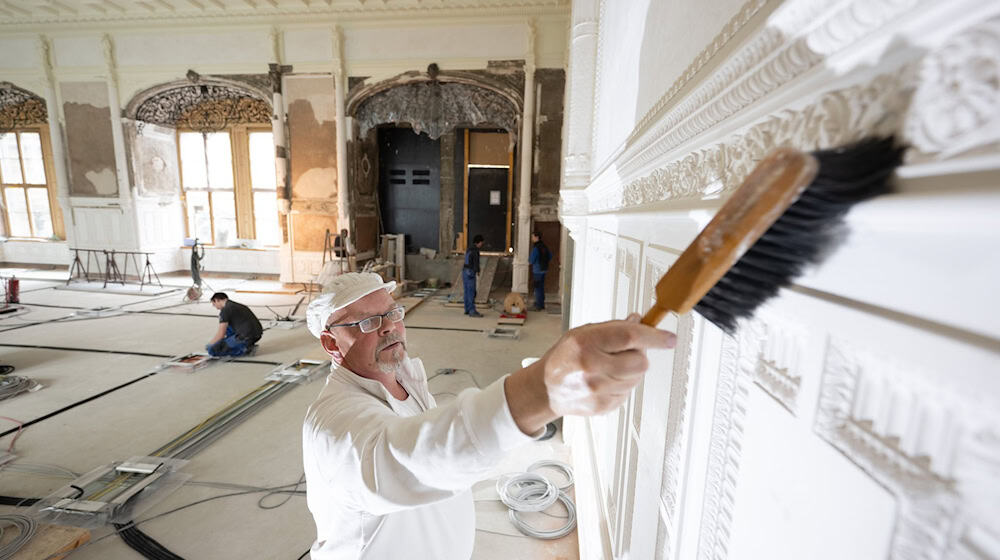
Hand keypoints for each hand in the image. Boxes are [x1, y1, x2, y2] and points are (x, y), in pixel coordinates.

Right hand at [505, 313, 675, 432]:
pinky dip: (623, 384)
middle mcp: (591, 367)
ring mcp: (597, 389)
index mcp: (585, 343)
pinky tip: (606, 380)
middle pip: (640, 362)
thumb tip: (639, 321)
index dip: (654, 337)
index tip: (668, 338)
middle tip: (625, 352)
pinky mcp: (603, 405)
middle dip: (639, 355)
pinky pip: (629, 392)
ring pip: (637, 378)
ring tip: (610, 367)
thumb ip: (613, 327)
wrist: (547, 388)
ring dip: (631, 371)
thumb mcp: (583, 333)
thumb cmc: (564, 357)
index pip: (630, 337)